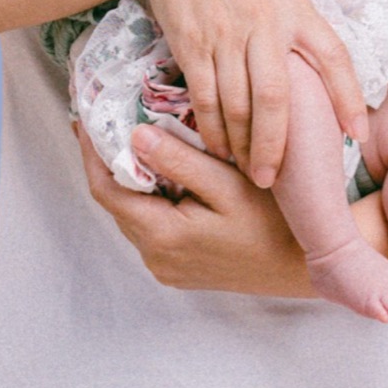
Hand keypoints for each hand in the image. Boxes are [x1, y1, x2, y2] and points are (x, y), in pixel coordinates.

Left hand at [77, 124, 307, 293]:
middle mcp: (156, 257)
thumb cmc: (274, 223)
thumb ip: (181, 162)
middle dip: (110, 161)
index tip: (84, 119)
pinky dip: (151, 198)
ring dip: (132, 179)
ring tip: (137, 139)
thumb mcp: (229, 185)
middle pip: (117, 203)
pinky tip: (166, 173)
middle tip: (109, 120)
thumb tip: (135, 136)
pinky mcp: (180, 268)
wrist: (303, 267)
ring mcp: (167, 266)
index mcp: (162, 236)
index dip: (92, 153)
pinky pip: (152, 227)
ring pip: (134, 215)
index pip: (107, 191)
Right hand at [132, 0, 368, 189]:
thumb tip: (320, 57)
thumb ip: (300, 16)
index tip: (360, 134)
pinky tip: (218, 145)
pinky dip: (212, 128)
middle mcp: (265, 23)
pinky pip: (204, 96)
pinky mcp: (192, 43)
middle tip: (275, 178)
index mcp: (296, 6)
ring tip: (250, 168)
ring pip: (237, 105)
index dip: (349, 98)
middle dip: (277, 145)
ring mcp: (226, 35)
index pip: (334, 57)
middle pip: (277, 98)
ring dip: (243, 144)